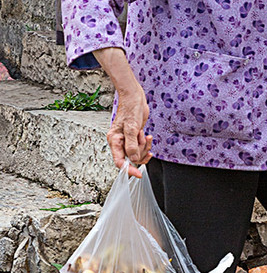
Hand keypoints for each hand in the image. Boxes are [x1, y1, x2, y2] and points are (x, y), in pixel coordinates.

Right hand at [93, 48, 151, 176]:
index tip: (138, 174)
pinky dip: (145, 144)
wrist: (134, 98)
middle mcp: (119, 142)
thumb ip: (132, 144)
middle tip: (143, 139)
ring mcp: (127, 140)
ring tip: (144, 135)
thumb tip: (133, 158)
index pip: (119, 161)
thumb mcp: (132, 127)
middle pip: (130, 158)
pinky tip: (147, 136)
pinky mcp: (134, 137)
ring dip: (144, 147)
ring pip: (137, 153)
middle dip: (140, 151)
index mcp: (114, 140)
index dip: (128, 169)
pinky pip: (140, 147)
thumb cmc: (130, 109)